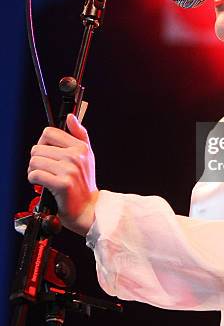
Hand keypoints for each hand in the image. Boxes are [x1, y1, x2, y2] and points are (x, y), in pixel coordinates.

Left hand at [28, 114, 98, 235]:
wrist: (88, 208)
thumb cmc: (84, 182)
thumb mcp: (87, 155)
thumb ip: (79, 133)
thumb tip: (70, 117)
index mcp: (81, 147)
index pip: (49, 133)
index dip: (44, 143)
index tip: (48, 153)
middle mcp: (76, 156)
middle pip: (38, 148)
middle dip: (38, 159)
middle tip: (47, 169)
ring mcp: (69, 169)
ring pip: (34, 161)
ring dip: (34, 171)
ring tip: (45, 177)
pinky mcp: (62, 183)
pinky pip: (35, 175)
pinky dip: (34, 180)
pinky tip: (43, 184)